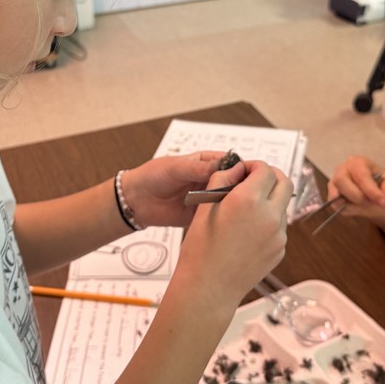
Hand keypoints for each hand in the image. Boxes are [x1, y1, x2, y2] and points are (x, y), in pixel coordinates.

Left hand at [120, 152, 239, 228]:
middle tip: (245, 195)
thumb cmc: (152, 176)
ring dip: (232, 204)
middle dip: (240, 188)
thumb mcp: (175, 167)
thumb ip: (197, 168)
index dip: (241, 168)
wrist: (136, 199)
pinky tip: (225, 220)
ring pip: (227, 200)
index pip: (231, 163)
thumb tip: (220, 166)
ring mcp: (207, 198)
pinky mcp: (201, 215)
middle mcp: (209, 180)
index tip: (249, 175)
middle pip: (233, 183)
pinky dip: (221, 218)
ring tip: (236, 208)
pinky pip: (215, 216)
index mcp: (206, 163)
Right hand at [173, 160, 292, 315]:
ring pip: (282, 205)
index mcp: (249, 200)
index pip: (265, 170)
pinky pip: (279, 227)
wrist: (209, 287)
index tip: (244, 171)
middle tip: (254, 180)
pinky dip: (268, 221)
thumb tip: (236, 168)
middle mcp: (269, 215)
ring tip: (245, 211)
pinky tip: (247, 231)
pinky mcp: (280, 250)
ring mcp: (278, 235)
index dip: (254, 166)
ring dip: (270, 200)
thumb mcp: (205, 206)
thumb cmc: (201, 249)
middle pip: (285, 183)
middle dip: (270, 177)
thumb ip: (222, 179)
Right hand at [328, 156, 384, 215]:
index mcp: (358, 162)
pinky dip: (349, 210)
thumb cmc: (383, 183)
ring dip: (353, 205)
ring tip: (367, 205)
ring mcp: (334, 183)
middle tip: (372, 203)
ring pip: (335, 196)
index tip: (384, 202)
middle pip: (340, 181)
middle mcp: (342, 170)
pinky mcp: (332, 196)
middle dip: (357, 196)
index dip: (372, 191)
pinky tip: (360, 207)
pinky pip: (336, 206)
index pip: (361, 176)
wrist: (376, 192)